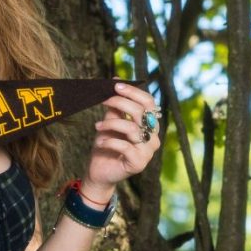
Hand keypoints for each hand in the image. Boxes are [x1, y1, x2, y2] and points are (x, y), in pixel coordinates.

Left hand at [81, 82, 160, 203]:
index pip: (149, 102)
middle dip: (120, 102)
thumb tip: (116, 79)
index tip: (115, 85)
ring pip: (132, 128)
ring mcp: (148, 151)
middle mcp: (153, 136)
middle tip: (104, 101)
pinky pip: (124, 146)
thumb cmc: (107, 144)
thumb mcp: (111, 121)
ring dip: (111, 123)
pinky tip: (100, 141)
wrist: (100, 171)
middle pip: (141, 112)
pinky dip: (109, 141)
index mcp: (150, 124)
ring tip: (97, 125)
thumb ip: (116, 105)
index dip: (133, 91)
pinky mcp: (139, 163)